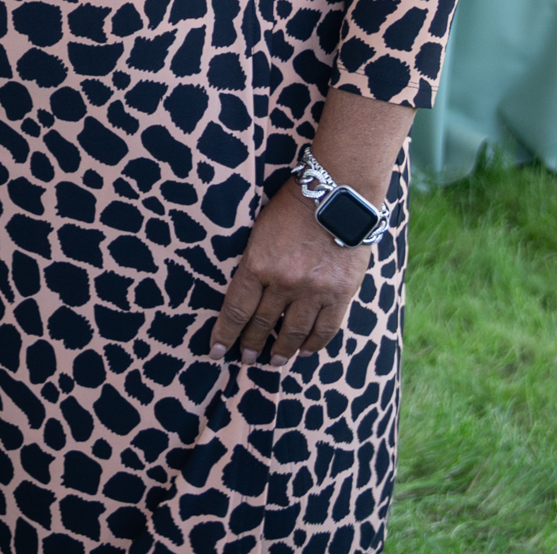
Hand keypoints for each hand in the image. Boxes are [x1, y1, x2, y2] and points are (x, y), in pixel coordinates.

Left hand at [212, 177, 372, 364]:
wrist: (337, 193)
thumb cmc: (294, 205)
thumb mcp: (260, 230)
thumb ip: (254, 262)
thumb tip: (246, 291)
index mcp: (258, 264)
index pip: (236, 309)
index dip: (225, 334)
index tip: (215, 351)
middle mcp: (284, 282)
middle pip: (262, 324)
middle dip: (251, 345)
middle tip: (246, 359)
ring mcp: (314, 291)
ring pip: (293, 332)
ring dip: (281, 351)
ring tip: (275, 362)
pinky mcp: (340, 293)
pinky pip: (325, 329)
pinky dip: (313, 344)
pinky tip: (304, 351)